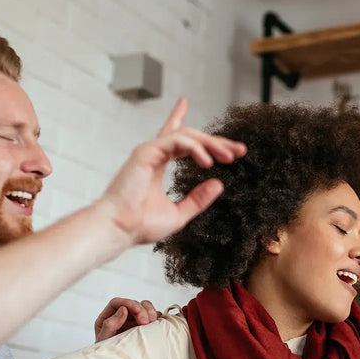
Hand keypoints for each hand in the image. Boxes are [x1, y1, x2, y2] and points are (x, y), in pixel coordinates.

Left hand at [94, 298, 157, 341]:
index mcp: (108, 317)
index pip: (117, 303)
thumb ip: (110, 325)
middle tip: (145, 322)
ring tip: (152, 322)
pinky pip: (153, 316)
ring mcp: (133, 321)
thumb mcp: (104, 340)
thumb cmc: (108, 355)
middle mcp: (121, 317)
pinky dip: (157, 318)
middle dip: (142, 310)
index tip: (137, 310)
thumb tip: (123, 309)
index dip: (128, 303)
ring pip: (144, 307)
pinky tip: (157, 325)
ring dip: (150, 312)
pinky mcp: (144, 326)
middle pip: (133, 304)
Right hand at [97, 98, 245, 245]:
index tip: (215, 130)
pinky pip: (177, 140)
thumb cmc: (140, 225)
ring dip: (211, 144)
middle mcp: (153, 154)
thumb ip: (198, 199)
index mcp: (157, 165)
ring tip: (228, 157)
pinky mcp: (146, 152)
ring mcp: (149, 151)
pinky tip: (208, 162)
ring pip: (187, 135)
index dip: (194, 129)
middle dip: (216, 142)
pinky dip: (195, 148)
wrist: (120, 229)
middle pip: (190, 136)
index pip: (177, 138)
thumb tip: (219, 184)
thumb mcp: (179, 213)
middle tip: (239, 151)